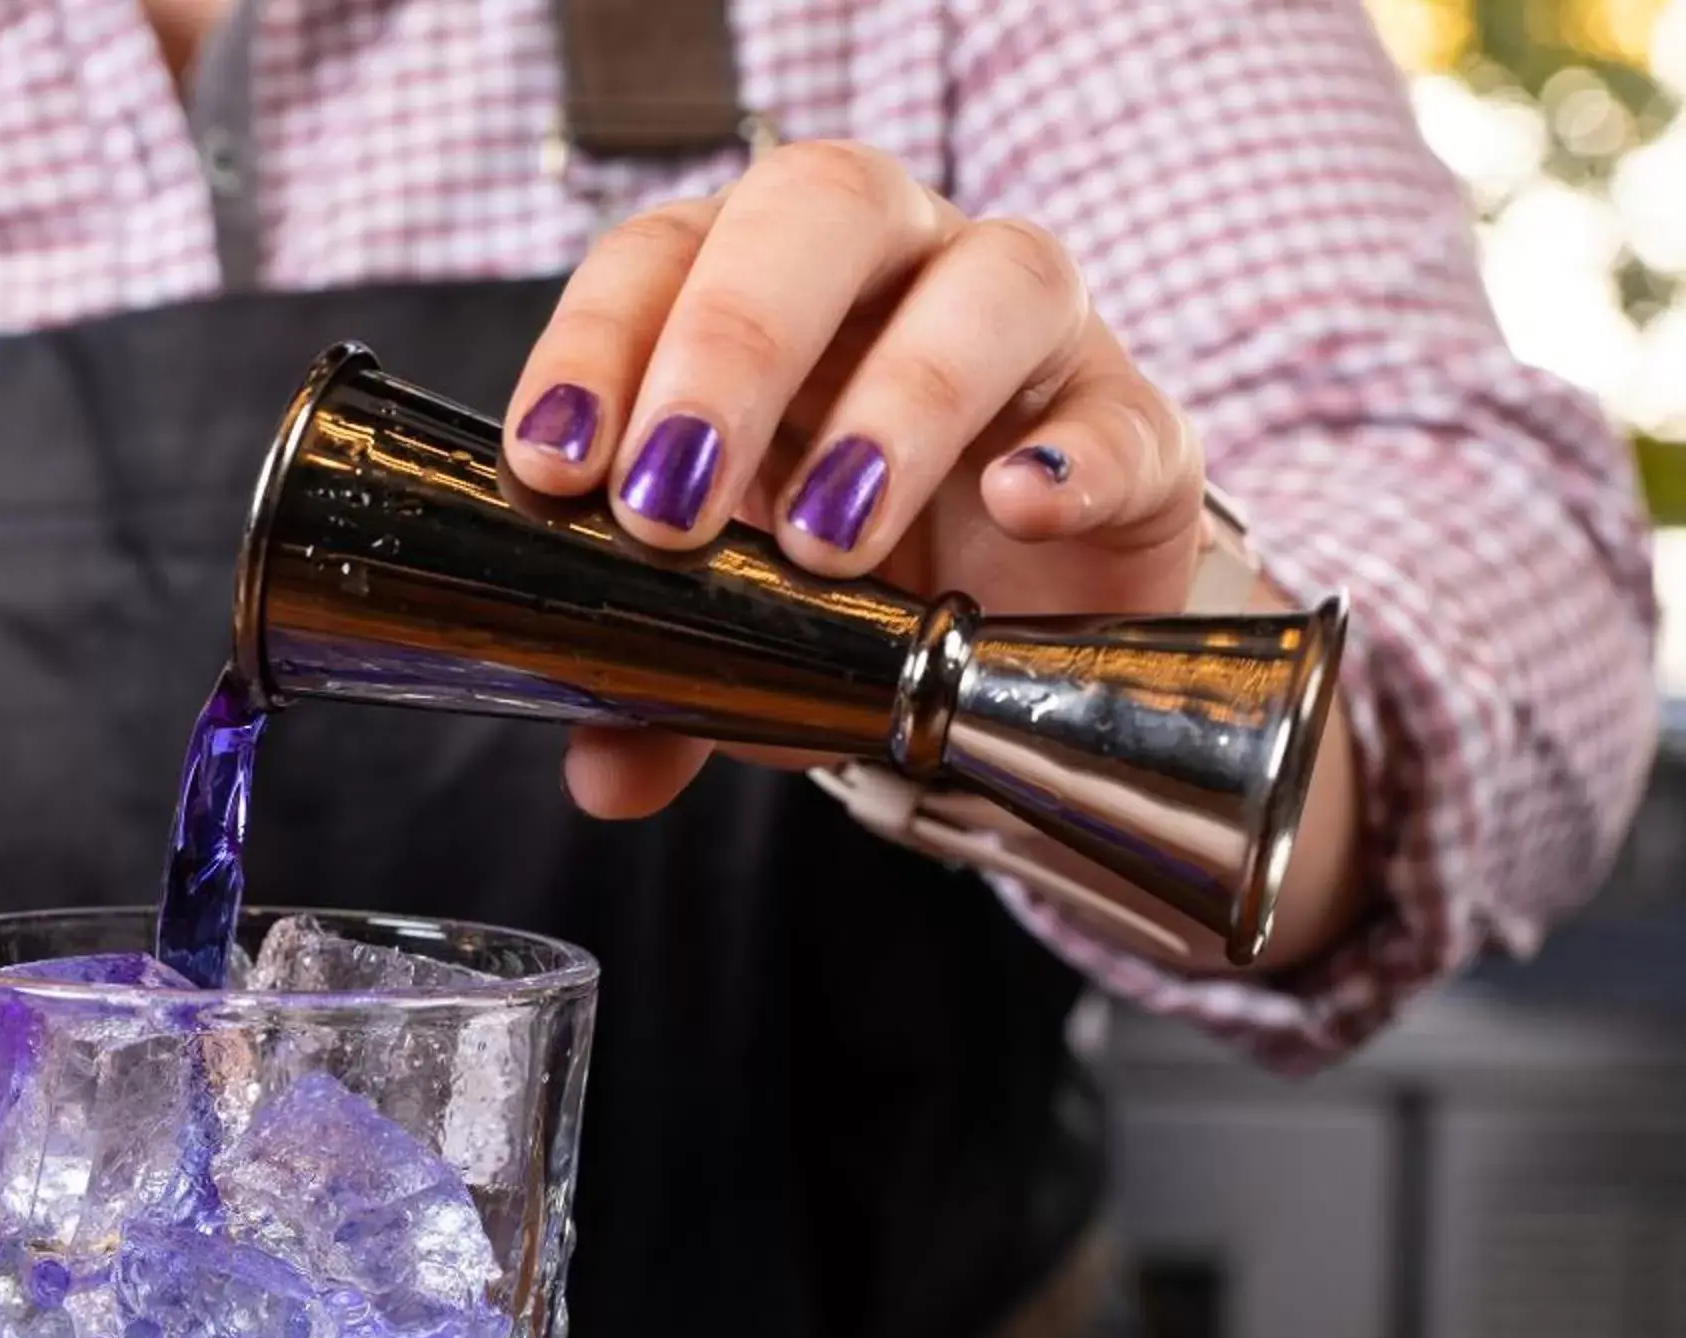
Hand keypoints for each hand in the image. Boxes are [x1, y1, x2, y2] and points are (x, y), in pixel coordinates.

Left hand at [504, 140, 1204, 819]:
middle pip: (820, 210)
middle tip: (672, 502)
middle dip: (734, 345)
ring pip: (990, 283)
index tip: (555, 468)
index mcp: (748, 281)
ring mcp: (1029, 332)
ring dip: (900, 402)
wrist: (1012, 633)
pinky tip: (1019, 511)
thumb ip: (657, 688)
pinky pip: (1125, 415)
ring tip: (827, 541)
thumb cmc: (843, 585)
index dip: (597, 346)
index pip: (658, 254)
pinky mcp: (1135, 426)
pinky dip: (1076, 459)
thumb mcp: (732, 633)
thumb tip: (604, 773)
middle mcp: (890, 266)